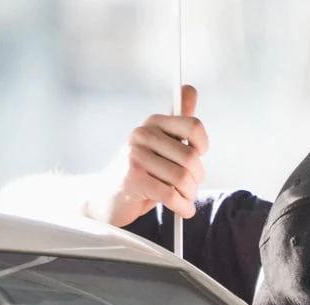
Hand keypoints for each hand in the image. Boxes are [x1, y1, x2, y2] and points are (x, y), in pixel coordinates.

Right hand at [87, 85, 209, 227]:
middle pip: (190, 157)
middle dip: (196, 177)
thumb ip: (177, 122)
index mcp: (152, 123)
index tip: (199, 155)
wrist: (107, 196)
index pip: (192, 126)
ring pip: (182, 178)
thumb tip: (190, 89)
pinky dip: (182, 206)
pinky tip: (184, 210)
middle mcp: (142, 135)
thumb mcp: (159, 143)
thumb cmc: (140, 170)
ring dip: (189, 194)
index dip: (202, 144)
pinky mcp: (134, 180)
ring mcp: (136, 157)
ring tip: (185, 199)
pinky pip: (170, 195)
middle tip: (191, 186)